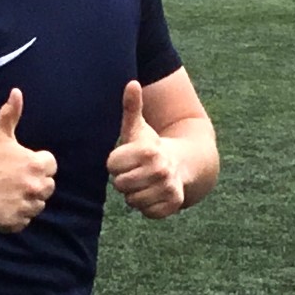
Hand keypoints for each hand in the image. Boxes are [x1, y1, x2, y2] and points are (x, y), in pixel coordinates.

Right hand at [0, 88, 55, 232]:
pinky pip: (24, 221)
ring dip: (27, 200)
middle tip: (12, 180)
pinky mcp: (16, 222)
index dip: (37, 163)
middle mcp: (36, 186)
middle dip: (35, 183)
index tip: (20, 164)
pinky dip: (15, 216)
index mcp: (36, 164)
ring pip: (37, 205)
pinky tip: (1, 206)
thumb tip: (17, 92)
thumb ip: (11, 113)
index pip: (51, 166)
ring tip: (7, 193)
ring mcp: (27, 206)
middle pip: (47, 187)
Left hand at [106, 80, 186, 219]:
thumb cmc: (150, 145)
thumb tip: (131, 82)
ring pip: (132, 200)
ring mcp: (168, 187)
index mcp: (147, 150)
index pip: (112, 167)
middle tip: (137, 171)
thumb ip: (131, 106)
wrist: (182, 163)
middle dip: (124, 180)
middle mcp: (160, 169)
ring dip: (135, 194)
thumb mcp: (138, 127)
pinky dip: (148, 206)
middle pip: (120, 185)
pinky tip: (154, 194)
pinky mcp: (173, 204)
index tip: (127, 158)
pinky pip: (147, 212)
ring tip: (145, 182)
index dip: (116, 164)